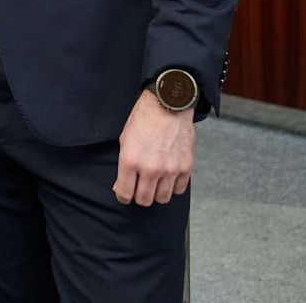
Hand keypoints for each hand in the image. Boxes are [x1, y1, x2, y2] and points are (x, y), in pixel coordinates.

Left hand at [112, 89, 194, 206]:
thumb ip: (123, 166)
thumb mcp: (124, 140)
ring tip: (154, 183)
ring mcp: (169, 169)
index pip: (124, 194)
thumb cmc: (143, 119)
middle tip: (139, 188)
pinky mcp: (185, 167)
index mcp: (130, 161)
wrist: (168, 105)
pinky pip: (179, 190)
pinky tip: (168, 178)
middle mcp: (150, 168)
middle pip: (144, 200)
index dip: (123, 196)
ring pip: (162, 198)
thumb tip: (120, 186)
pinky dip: (173, 187)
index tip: (125, 194)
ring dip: (156, 193)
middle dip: (139, 196)